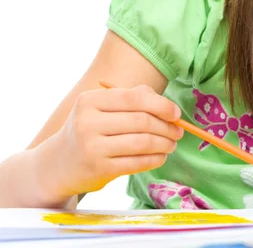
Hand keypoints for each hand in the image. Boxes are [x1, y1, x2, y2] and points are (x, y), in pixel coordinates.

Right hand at [39, 84, 183, 197]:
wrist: (58, 163)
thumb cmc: (90, 129)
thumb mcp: (102, 107)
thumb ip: (134, 98)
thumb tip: (169, 107)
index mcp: (90, 100)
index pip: (134, 98)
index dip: (161, 105)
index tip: (176, 113)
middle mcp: (88, 122)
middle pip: (141, 121)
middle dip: (166, 127)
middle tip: (178, 132)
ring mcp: (92, 147)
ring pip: (141, 143)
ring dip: (163, 144)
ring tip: (171, 144)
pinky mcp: (98, 170)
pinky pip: (136, 162)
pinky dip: (154, 159)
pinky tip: (160, 157)